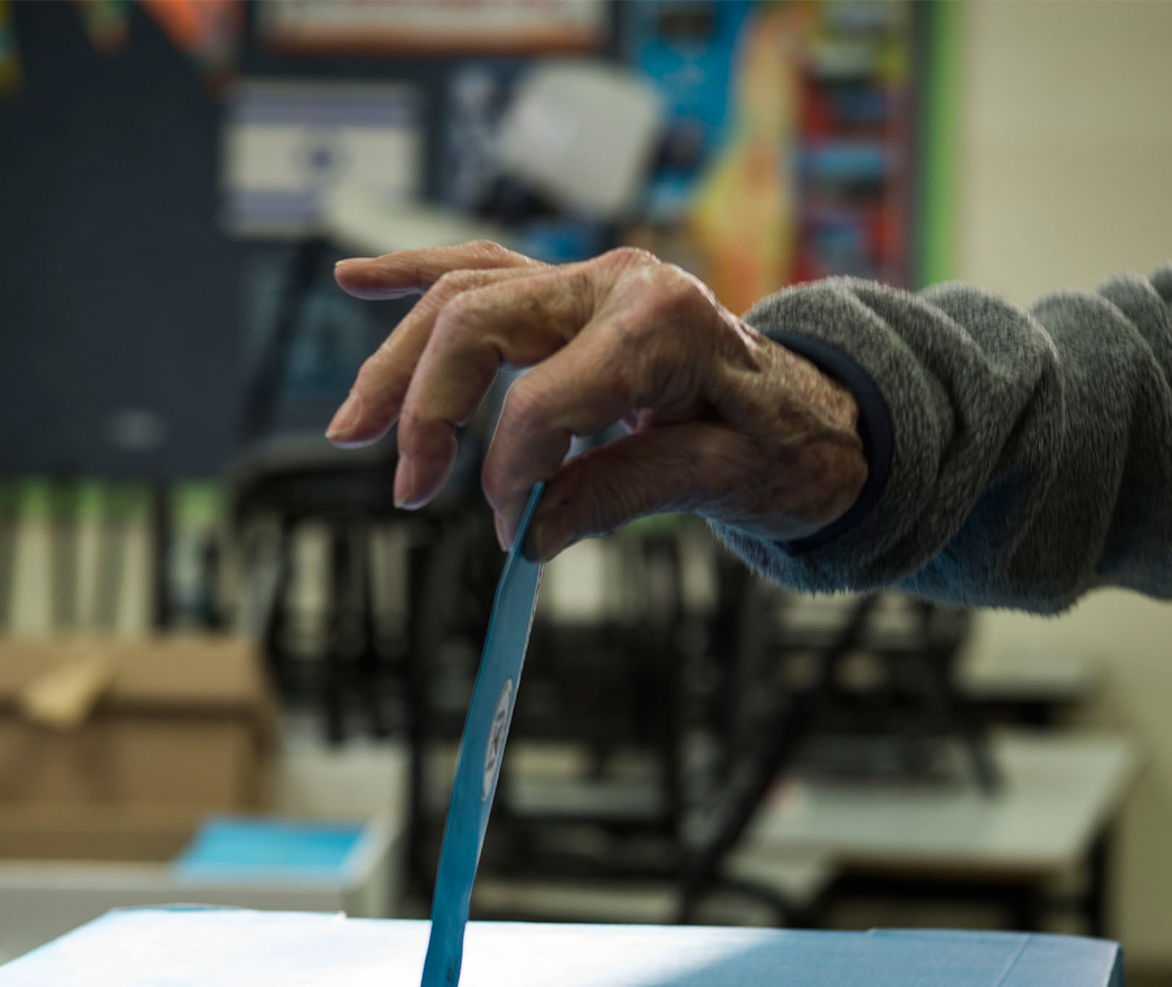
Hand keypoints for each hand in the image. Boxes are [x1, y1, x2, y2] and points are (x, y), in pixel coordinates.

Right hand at [327, 242, 868, 559]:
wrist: (818, 408)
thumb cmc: (785, 444)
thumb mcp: (722, 479)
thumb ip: (620, 495)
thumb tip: (527, 533)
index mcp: (666, 322)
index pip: (548, 395)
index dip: (511, 467)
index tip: (507, 527)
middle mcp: (619, 280)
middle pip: (480, 321)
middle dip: (427, 405)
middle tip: (409, 490)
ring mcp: (588, 278)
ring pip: (463, 296)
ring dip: (399, 361)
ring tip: (352, 430)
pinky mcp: (569, 294)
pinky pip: (480, 268)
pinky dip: (415, 272)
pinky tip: (354, 276)